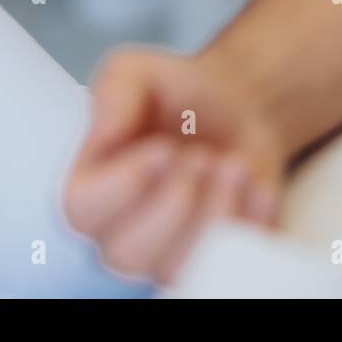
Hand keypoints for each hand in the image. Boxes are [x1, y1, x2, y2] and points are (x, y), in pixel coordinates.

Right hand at [65, 47, 285, 284]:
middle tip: (200, 156)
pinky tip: (257, 186)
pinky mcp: (215, 261)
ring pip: (176, 269)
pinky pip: (229, 266)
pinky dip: (249, 226)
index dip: (124, 186)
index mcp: (89, 188)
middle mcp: (118, 233)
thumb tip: (106, 135)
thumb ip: (114, 94)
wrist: (233, 108)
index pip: (84, 210)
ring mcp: (166, 256)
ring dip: (212, 215)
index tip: (162, 150)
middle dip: (173, 203)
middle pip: (128, 254)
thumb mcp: (136, 72)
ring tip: (233, 165)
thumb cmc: (174, 94)